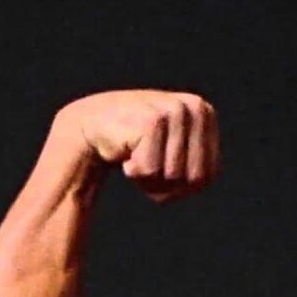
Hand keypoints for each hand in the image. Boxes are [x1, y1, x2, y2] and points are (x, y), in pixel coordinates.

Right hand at [51, 90, 220, 203]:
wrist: (89, 123)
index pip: (208, 176)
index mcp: (206, 114)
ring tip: (134, 155)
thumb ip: (195, 161)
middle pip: (194, 178)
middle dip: (167, 186)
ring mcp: (175, 111)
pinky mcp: (152, 121)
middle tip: (144, 165)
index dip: (181, 188)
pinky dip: (135, 171)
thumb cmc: (134, 144)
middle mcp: (195, 108)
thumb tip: (200, 181)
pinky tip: (124, 151)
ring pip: (173, 176)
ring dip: (148, 178)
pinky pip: (150, 170)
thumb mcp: (173, 148)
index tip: (161, 170)